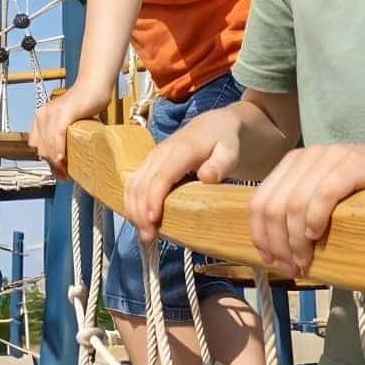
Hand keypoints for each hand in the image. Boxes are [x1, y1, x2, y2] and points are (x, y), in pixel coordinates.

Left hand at [31, 85, 105, 178]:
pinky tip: (64, 160)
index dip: (45, 159)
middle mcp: (42, 115)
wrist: (94, 87)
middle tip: (63, 176)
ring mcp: (51, 113)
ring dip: (56, 162)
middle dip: (51, 165)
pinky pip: (57, 136)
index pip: (36, 144)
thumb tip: (64, 158)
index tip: (56, 171)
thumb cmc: (85, 105)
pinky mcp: (63, 113)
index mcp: (40, 117)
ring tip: (66, 172)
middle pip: (42, 147)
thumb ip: (62, 134)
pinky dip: (59, 149)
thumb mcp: (67, 121)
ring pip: (49, 144)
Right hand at [123, 109, 245, 244]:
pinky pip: (134, 183)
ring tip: (144, 234)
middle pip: (141, 183)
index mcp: (180, 150)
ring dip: (133, 210)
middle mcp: (160, 153)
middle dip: (140, 212)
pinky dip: (132, 203)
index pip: (160, 177)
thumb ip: (221, 163)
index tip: (153, 221)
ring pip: (133, 184)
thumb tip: (206, 176)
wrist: (218, 125)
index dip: (153, 199)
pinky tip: (139, 220)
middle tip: (148, 238)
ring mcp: (152, 158)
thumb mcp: (231, 150)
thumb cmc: (226, 141)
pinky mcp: (149, 164)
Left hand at [248, 141, 364, 274]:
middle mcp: (305, 157)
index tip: (269, 261)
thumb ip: (303, 211)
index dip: (259, 235)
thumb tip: (279, 253)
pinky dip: (315, 219)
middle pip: (273, 207)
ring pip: (295, 204)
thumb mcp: (327, 197)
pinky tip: (318, 236)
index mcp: (293, 164)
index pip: (258, 202)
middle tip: (291, 269)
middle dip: (277, 244)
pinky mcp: (352, 164)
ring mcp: (328, 158)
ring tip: (305, 262)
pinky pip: (324, 194)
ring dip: (296, 241)